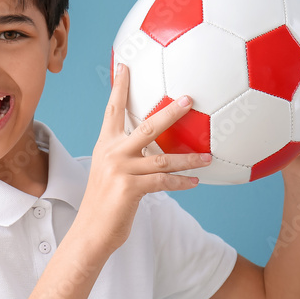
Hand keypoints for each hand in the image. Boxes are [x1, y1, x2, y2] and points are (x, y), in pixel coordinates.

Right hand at [77, 63, 211, 253]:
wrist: (91, 232)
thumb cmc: (106, 204)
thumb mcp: (109, 173)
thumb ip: (126, 157)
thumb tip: (153, 147)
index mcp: (106, 145)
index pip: (113, 110)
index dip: (119, 87)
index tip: (125, 65)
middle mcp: (112, 153)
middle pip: (147, 125)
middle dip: (171, 111)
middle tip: (189, 99)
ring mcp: (120, 170)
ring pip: (163, 157)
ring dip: (189, 157)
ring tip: (208, 156)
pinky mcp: (130, 188)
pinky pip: (164, 181)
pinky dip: (182, 182)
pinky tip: (195, 182)